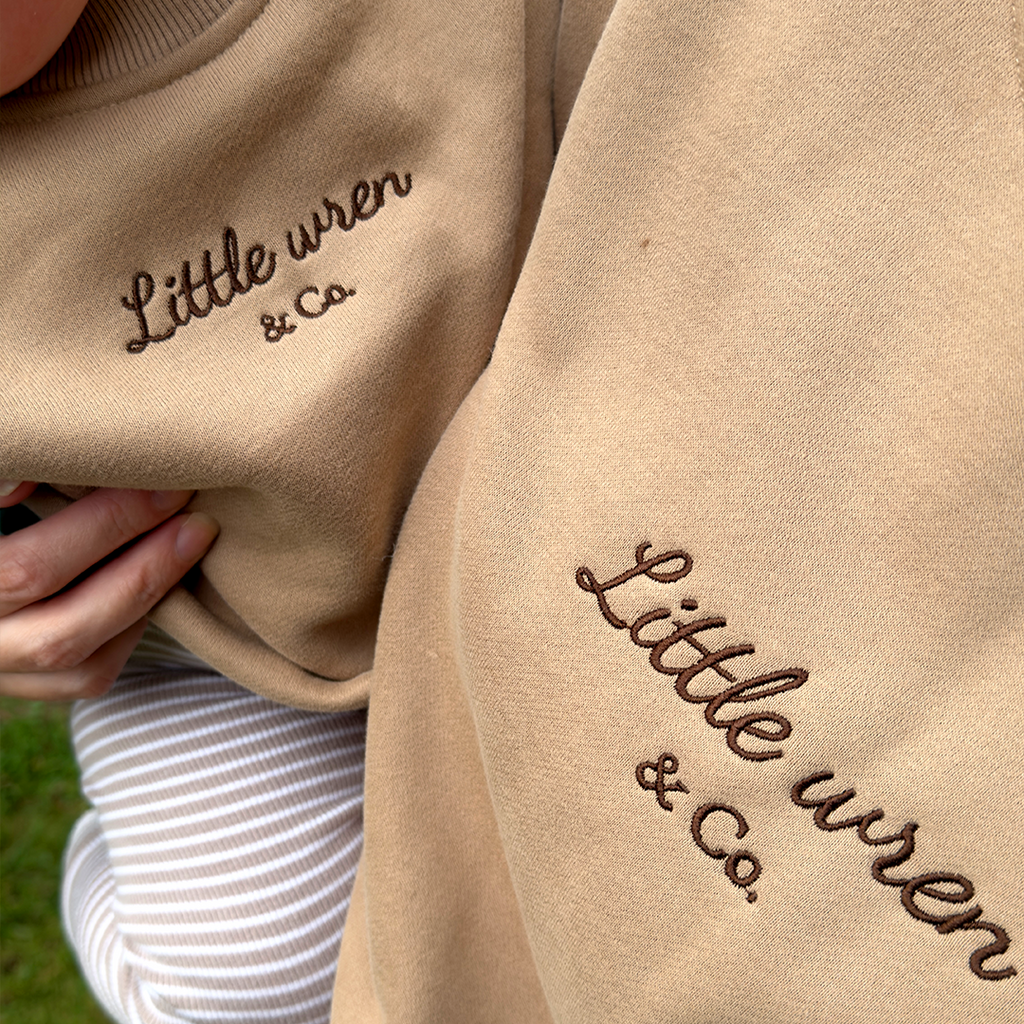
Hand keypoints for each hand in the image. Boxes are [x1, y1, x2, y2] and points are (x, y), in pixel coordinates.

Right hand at [0, 483, 218, 700]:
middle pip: (62, 627)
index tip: (162, 485)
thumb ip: (5, 475)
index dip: (103, 528)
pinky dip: (127, 636)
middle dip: (143, 568)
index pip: (28, 571)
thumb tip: (27, 482)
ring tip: (187, 545)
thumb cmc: (5, 481)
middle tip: (196, 517)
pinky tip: (154, 587)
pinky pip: (81, 680)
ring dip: (144, 604)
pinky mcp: (15, 684)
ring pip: (76, 664)